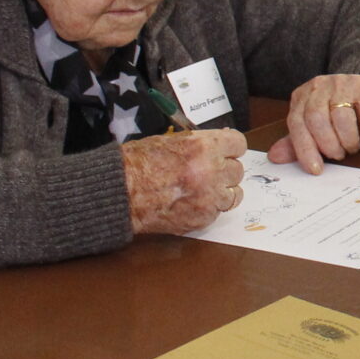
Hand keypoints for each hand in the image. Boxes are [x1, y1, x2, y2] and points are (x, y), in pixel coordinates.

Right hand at [122, 128, 247, 235]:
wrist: (120, 192)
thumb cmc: (138, 164)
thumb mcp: (170, 139)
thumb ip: (199, 142)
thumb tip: (219, 143)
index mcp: (204, 147)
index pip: (239, 144)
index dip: (231, 148)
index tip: (227, 151)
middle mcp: (211, 172)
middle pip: (237, 170)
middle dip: (225, 170)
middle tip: (210, 172)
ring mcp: (209, 198)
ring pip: (234, 194)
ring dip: (222, 191)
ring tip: (205, 189)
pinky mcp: (202, 218)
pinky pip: (218, 212)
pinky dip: (209, 208)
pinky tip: (193, 202)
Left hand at [270, 73, 359, 173]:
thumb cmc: (334, 113)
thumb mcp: (312, 127)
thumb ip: (296, 142)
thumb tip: (274, 156)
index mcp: (301, 97)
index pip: (297, 123)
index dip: (305, 149)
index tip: (315, 169)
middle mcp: (319, 87)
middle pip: (317, 118)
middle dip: (329, 145)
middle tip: (338, 155)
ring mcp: (342, 83)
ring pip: (342, 117)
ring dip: (349, 140)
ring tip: (353, 146)